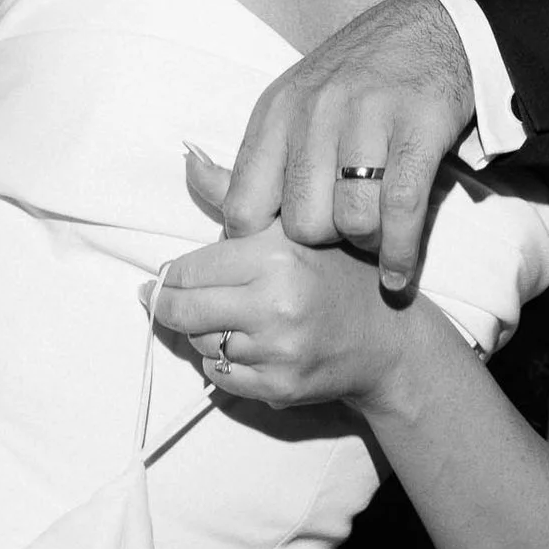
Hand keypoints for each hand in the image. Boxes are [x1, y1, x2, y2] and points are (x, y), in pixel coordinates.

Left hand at [152, 152, 413, 412]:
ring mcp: (278, 350)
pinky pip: (221, 376)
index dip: (171, 273)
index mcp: (276, 254)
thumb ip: (237, 192)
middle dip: (167, 305)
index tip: (166, 274)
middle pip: (185, 311)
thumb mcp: (292, 222)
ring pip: (201, 344)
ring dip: (201, 332)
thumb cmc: (337, 272)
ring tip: (221, 316)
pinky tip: (241, 344)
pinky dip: (221, 362)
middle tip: (162, 299)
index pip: (191, 269)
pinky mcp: (280, 387)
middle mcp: (276, 303)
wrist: (387, 337)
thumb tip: (189, 161)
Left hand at [223, 0, 474, 297]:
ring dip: (365, 245)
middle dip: (322, 243)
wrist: (430, 24)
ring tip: (372, 243)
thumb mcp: (292, 102)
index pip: (244, 207)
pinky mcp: (419, 126)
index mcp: (277, 112)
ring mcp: (368, 117)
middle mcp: (316, 112)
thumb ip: (253, 153)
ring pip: (352, 220)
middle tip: (340, 240)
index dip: (259, 243)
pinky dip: (400, 252)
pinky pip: (402, 209)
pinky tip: (397, 272)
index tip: (283, 250)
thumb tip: (190, 175)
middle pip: (302, 223)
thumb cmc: (355, 76)